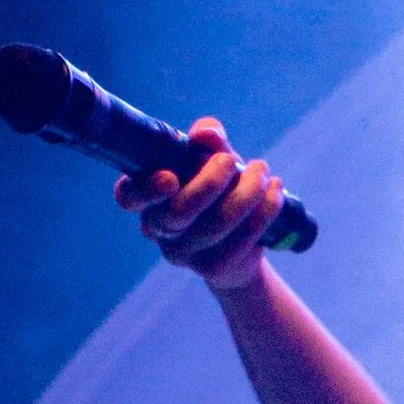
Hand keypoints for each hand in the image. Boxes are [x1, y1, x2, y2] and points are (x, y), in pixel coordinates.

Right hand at [115, 115, 284, 296]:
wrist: (240, 244)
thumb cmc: (218, 189)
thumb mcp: (211, 157)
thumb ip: (208, 138)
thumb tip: (206, 134)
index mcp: (147, 196)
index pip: (128, 196)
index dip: (145, 190)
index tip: (170, 177)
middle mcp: (158, 228)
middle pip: (177, 212)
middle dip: (210, 183)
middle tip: (231, 161)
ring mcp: (183, 253)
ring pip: (214, 225)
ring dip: (247, 192)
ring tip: (262, 171)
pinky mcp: (212, 269)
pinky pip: (240, 240)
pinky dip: (264, 211)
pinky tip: (275, 191)